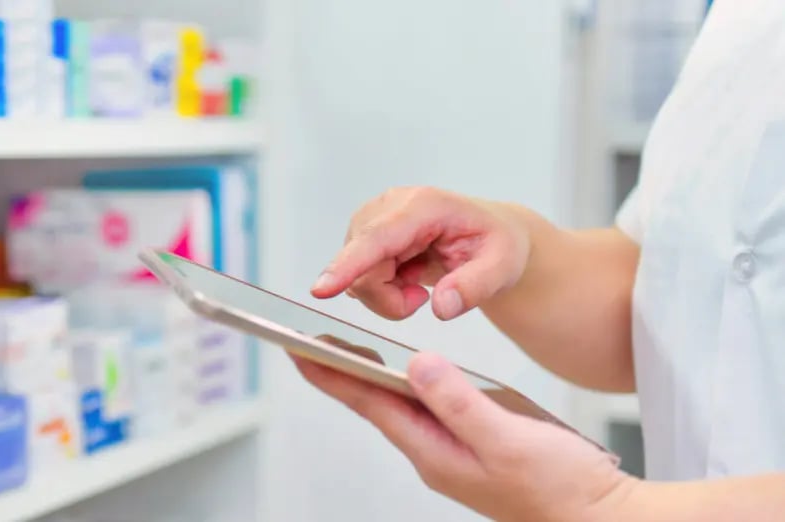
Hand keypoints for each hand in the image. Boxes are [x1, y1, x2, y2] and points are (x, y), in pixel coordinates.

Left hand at [293, 352, 638, 521]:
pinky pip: (429, 411)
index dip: (331, 373)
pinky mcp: (473, 448)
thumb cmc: (560, 489)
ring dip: (372, 378)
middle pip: (377, 404)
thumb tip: (417, 365)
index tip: (298, 349)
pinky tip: (409, 376)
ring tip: (343, 351)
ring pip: (401, 407)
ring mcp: (453, 453)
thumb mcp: (507, 438)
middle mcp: (435, 454)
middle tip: (307, 341)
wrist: (599, 518)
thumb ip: (459, 401)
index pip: (369, 403)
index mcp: (434, 452)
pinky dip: (410, 387)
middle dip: (341, 372)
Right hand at [311, 187, 530, 319]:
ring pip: (357, 276)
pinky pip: (357, 277)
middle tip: (424, 301)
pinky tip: (405, 278)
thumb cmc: (496, 244)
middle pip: (363, 267)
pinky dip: (381, 290)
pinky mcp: (364, 235)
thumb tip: (441, 307)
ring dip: (386, 295)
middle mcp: (390, 206)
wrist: (489, 235)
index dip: (348, 265)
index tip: (321, 289)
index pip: (377, 238)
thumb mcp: (502, 267)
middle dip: (388, 298)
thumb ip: (475, 287)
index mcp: (424, 206)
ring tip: (419, 285)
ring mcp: (373, 219)